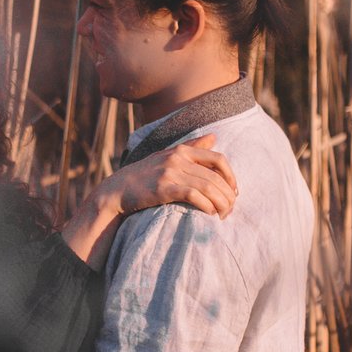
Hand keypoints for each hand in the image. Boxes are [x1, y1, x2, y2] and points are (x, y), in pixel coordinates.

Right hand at [102, 141, 237, 218]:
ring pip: (208, 187)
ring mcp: (170, 173)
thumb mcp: (168, 156)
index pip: (218, 159)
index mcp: (181, 150)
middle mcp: (177, 158)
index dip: (231, 176)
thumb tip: (214, 137)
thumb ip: (192, 147)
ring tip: (223, 215)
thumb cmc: (145, 175)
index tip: (233, 191)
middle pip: (216, 176)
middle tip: (230, 209)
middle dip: (228, 195)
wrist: (117, 190)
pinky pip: (193, 195)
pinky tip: (210, 213)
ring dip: (221, 203)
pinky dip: (206, 205)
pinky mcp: (163, 188)